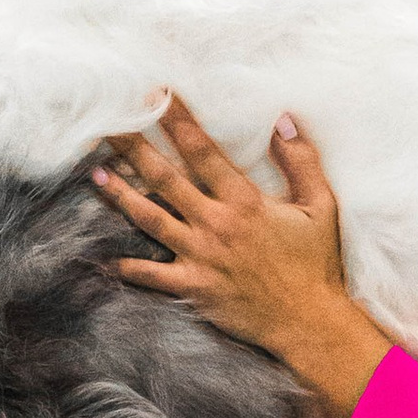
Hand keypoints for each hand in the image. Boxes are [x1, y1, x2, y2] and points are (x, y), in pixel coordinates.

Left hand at [95, 95, 390, 417]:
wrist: (310, 323)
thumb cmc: (316, 264)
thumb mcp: (321, 206)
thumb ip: (302, 160)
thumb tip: (282, 119)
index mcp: (244, 201)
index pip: (202, 150)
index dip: (177, 119)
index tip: (157, 94)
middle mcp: (216, 224)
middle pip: (164, 177)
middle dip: (134, 148)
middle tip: (108, 124)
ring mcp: (201, 258)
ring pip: (151, 219)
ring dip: (120, 195)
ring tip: (95, 173)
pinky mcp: (194, 289)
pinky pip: (153, 276)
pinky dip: (130, 267)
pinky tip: (107, 257)